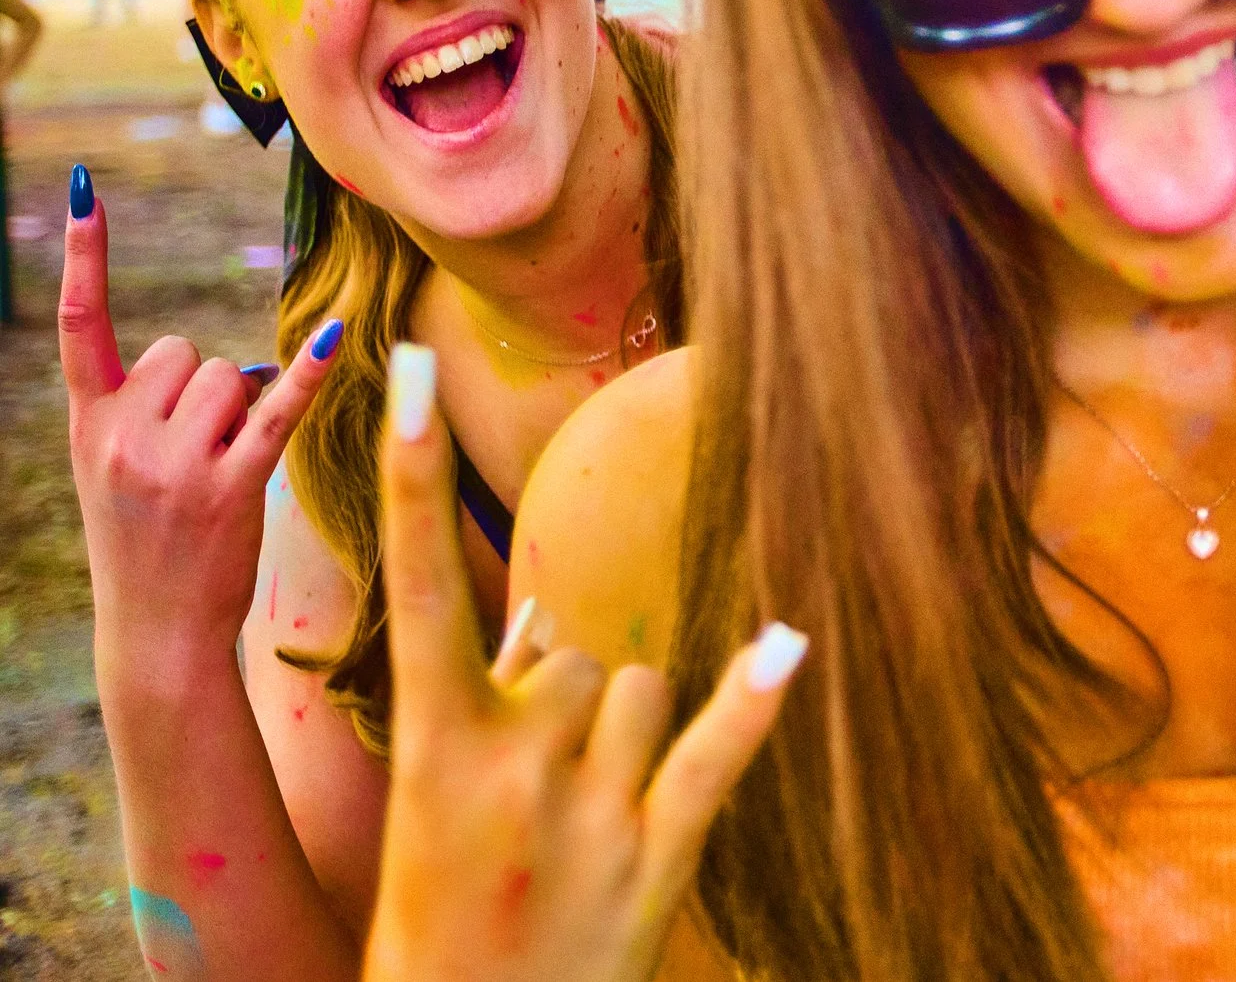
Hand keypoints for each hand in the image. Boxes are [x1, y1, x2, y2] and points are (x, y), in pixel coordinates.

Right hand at [59, 163, 341, 666]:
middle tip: (192, 455)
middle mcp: (123, 438)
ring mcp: (175, 465)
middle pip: (189, 354)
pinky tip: (338, 339)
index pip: (81, 325)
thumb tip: (233, 371)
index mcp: (88, 427)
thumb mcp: (115, 472)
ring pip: (232, 378)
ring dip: (242, 411)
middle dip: (204, 388)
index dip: (85, 256)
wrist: (154, 632)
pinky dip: (308, 377)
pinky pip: (277, 412)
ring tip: (218, 473)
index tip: (85, 189)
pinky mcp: (230, 488)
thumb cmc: (146, 543)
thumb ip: (144, 413)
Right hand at [364, 345, 804, 981]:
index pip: (419, 578)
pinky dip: (752, 699)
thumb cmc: (443, 912)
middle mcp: (508, 757)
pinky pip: (711, 749)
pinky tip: (789, 640)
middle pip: (579, 642)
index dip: (410, 468)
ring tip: (583, 827)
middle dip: (569, 696)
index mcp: (434, 739)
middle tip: (534, 799)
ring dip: (628, 733)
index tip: (404, 366)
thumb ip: (491, 697)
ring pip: (643, 682)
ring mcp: (584, 806)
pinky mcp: (655, 854)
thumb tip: (545, 608)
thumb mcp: (439, 800)